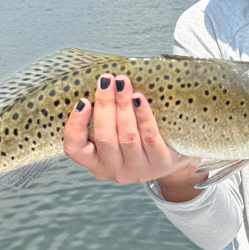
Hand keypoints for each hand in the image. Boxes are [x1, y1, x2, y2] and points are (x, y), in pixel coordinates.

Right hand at [63, 73, 200, 183]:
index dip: (75, 126)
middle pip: (105, 137)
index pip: (75, 149)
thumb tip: (100, 82)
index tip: (82, 101)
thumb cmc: (138, 139)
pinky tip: (139, 98)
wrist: (173, 157)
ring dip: (123, 106)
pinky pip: (149, 136)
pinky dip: (143, 115)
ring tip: (122, 83)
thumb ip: (105, 117)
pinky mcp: (160, 163)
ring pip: (127, 136)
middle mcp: (115, 169)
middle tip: (106, 80)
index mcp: (96, 162)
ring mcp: (138, 169)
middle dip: (105, 105)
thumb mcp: (116, 135)